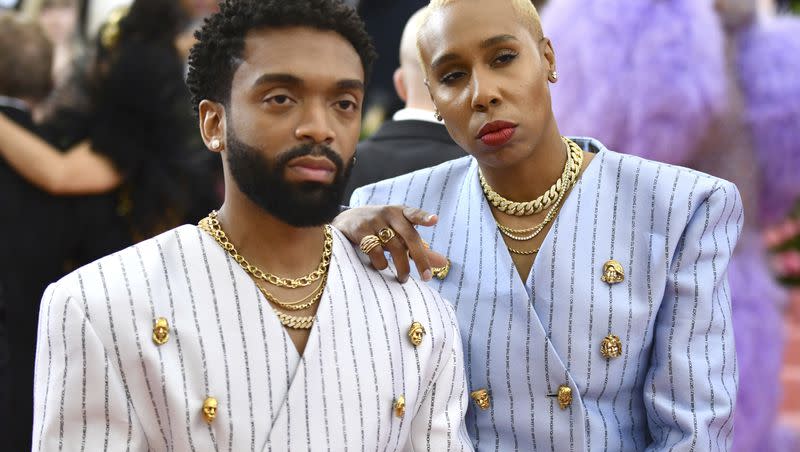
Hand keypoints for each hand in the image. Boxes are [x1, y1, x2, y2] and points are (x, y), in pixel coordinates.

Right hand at [333, 205, 447, 282]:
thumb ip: (420, 248)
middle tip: (427, 277)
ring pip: (394, 247)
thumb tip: (444, 263)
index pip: (414, 214)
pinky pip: (375, 251)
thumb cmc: (380, 228)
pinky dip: (381, 263)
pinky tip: (381, 267)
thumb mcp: (399, 233)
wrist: (346, 220)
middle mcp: (388, 214)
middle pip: (409, 236)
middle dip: (420, 258)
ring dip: (401, 266)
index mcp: (401, 213)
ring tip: (403, 278)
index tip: (435, 220)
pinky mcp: (360, 230)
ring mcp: (373, 221)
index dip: (424, 217)